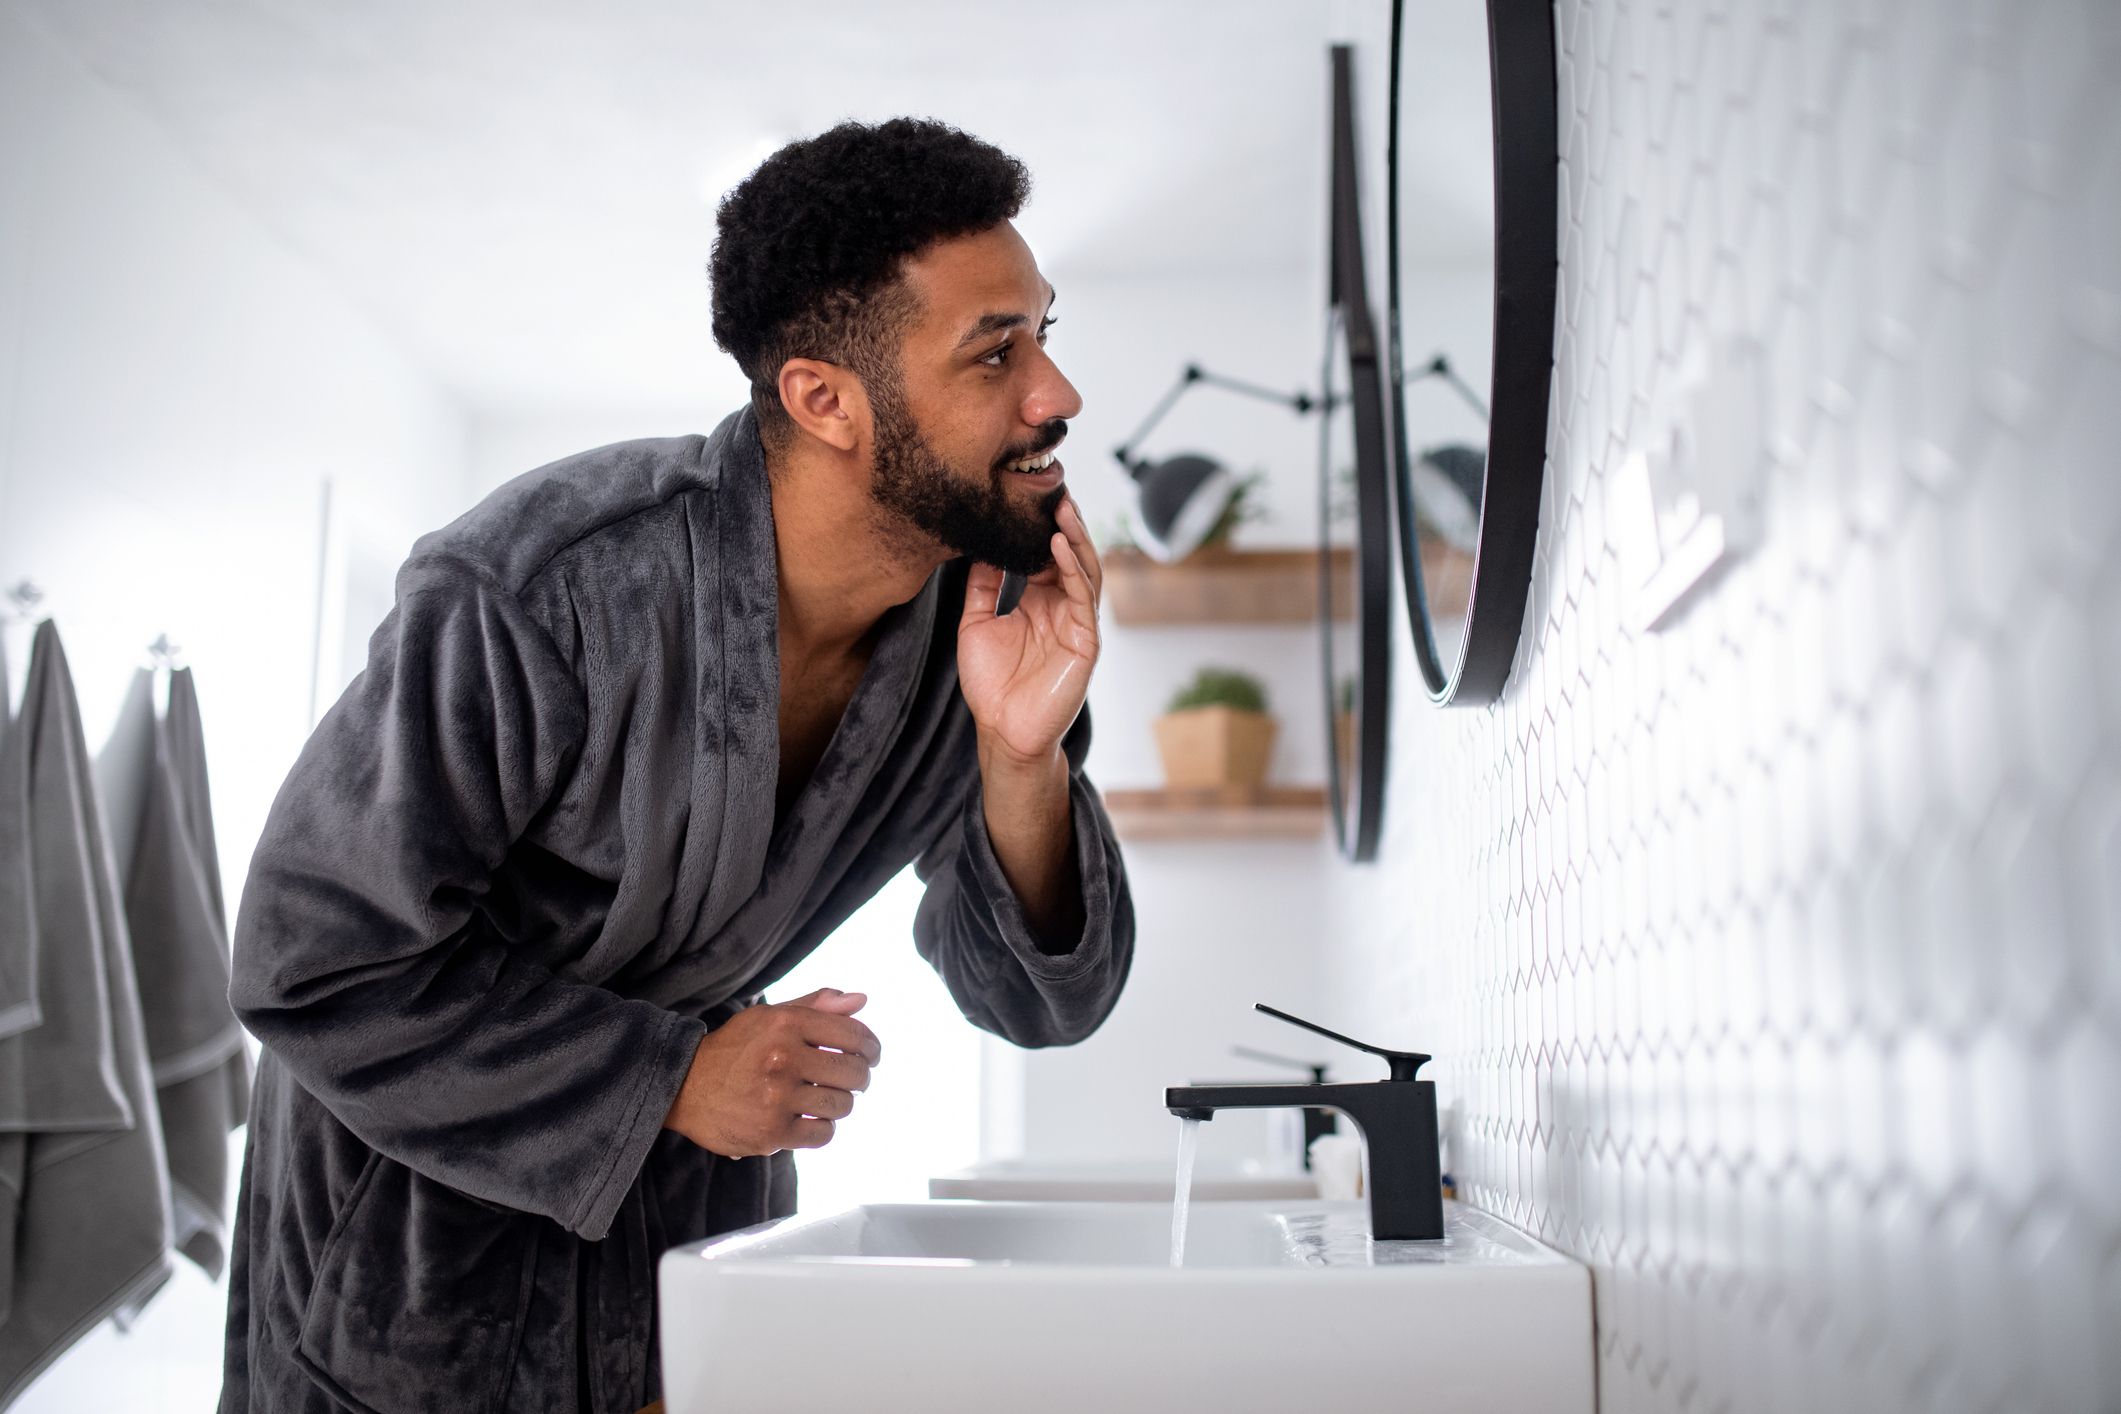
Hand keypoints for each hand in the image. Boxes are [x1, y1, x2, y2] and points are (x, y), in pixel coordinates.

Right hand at [662, 988, 879, 1157]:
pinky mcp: (772, 1132)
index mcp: (786, 1023)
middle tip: (851, 1079)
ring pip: (843, 1105)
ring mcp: (777, 1097)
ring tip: (824, 1098)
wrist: (684, 1087)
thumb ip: (816, 1005)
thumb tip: (861, 1000)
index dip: (871, 1047)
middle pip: (855, 1072)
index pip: (854, 1034)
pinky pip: (824, 1133)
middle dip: (861, 1077)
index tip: (871, 1055)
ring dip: (840, 1103)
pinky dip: (822, 1128)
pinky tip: (809, 1118)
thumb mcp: (770, 1016)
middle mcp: (783, 1057)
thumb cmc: (735, 1049)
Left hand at [957, 495, 1102, 764]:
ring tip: (1060, 507)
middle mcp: (1061, 606)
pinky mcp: (1086, 641)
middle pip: (1069, 553)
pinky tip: (1060, 545)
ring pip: (1082, 569)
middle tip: (1053, 485)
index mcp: (1038, 600)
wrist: (1002, 732)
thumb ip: (981, 585)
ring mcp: (1077, 622)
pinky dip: (1072, 568)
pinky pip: (1083, 597)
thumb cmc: (991, 684)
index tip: (1029, 490)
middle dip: (1063, 520)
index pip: (1044, 552)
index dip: (1039, 523)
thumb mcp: (976, 623)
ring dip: (1074, 536)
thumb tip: (977, 545)